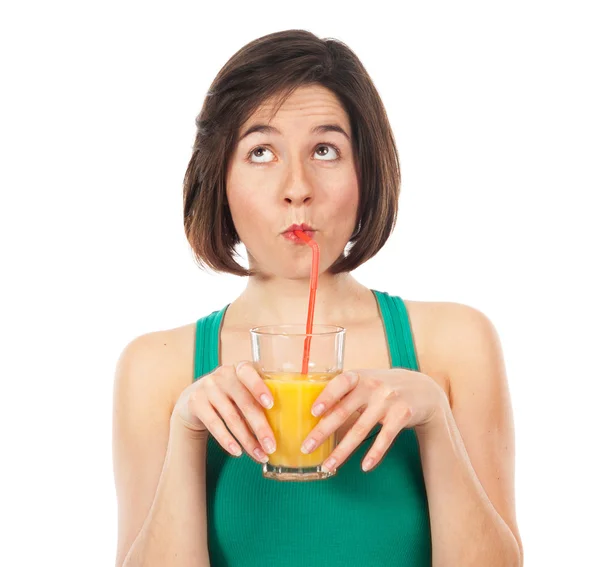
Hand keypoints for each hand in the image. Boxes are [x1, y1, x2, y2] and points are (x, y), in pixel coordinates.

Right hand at [172, 361, 275, 463]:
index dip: (259, 387)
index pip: (249, 373)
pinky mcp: (196, 402)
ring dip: (247, 440)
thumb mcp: (243, 389)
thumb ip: (258, 398)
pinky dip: (227, 440)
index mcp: (240, 368)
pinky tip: (237, 452)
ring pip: (231, 418)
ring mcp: (208, 387)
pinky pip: (214, 424)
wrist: (195, 398)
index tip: (271, 404)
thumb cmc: (231, 395)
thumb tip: (285, 425)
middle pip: (244, 403)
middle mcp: (224, 374)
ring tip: (260, 455)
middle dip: (260, 427)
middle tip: (272, 446)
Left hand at [301, 368, 448, 471]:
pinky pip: (385, 438)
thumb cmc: (383, 387)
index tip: (313, 412)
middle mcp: (373, 387)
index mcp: (360, 376)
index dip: (327, 396)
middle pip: (344, 412)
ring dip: (343, 451)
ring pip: (360, 430)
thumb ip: (345, 391)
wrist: (423, 389)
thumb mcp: (366, 380)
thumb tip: (314, 412)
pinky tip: (364, 466)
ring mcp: (388, 401)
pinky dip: (374, 454)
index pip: (340, 383)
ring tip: (328, 465)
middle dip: (323, 431)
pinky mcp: (402, 416)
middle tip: (306, 447)